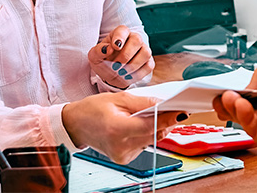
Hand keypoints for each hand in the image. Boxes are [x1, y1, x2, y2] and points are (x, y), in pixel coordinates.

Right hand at [62, 92, 184, 163]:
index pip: (151, 125)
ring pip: (151, 140)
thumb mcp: (118, 98)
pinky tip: (138, 125)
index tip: (181, 111)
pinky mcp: (124, 159)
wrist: (75, 124)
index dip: (168, 118)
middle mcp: (121, 147)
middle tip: (171, 109)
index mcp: (117, 130)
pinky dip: (146, 134)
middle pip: (154, 134)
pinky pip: (144, 144)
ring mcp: (123, 155)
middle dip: (164, 121)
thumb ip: (143, 102)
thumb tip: (162, 104)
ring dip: (156, 127)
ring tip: (152, 114)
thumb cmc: (93, 109)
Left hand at [88, 25, 153, 88]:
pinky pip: (148, 66)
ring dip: (132, 65)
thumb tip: (108, 49)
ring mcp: (144, 49)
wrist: (111, 73)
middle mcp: (134, 38)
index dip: (120, 37)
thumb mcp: (95, 56)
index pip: (123, 30)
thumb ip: (98, 51)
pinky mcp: (149, 62)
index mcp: (120, 33)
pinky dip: (137, 74)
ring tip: (121, 72)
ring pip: (145, 53)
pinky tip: (128, 76)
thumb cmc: (103, 61)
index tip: (115, 46)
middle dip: (126, 55)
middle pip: (137, 40)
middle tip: (115, 66)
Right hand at [212, 61, 256, 163]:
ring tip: (227, 97)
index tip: (225, 84)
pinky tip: (241, 106)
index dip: (239, 86)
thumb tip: (247, 83)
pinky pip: (252, 128)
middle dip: (230, 98)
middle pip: (246, 104)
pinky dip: (243, 116)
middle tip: (219, 94)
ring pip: (246, 117)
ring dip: (234, 106)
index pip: (253, 88)